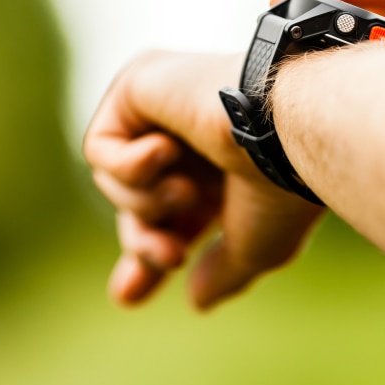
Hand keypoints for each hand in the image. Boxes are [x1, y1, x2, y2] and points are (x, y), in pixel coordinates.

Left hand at [83, 51, 322, 309]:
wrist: (285, 132)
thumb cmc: (280, 189)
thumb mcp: (255, 248)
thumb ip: (223, 272)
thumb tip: (197, 302)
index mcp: (224, 172)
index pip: (172, 218)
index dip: (147, 253)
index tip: (127, 297)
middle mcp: (195, 139)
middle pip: (138, 206)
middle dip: (145, 241)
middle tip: (171, 257)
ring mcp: (167, 110)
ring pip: (114, 183)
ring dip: (146, 203)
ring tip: (185, 191)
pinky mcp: (139, 83)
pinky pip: (99, 147)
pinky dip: (128, 166)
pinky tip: (166, 151)